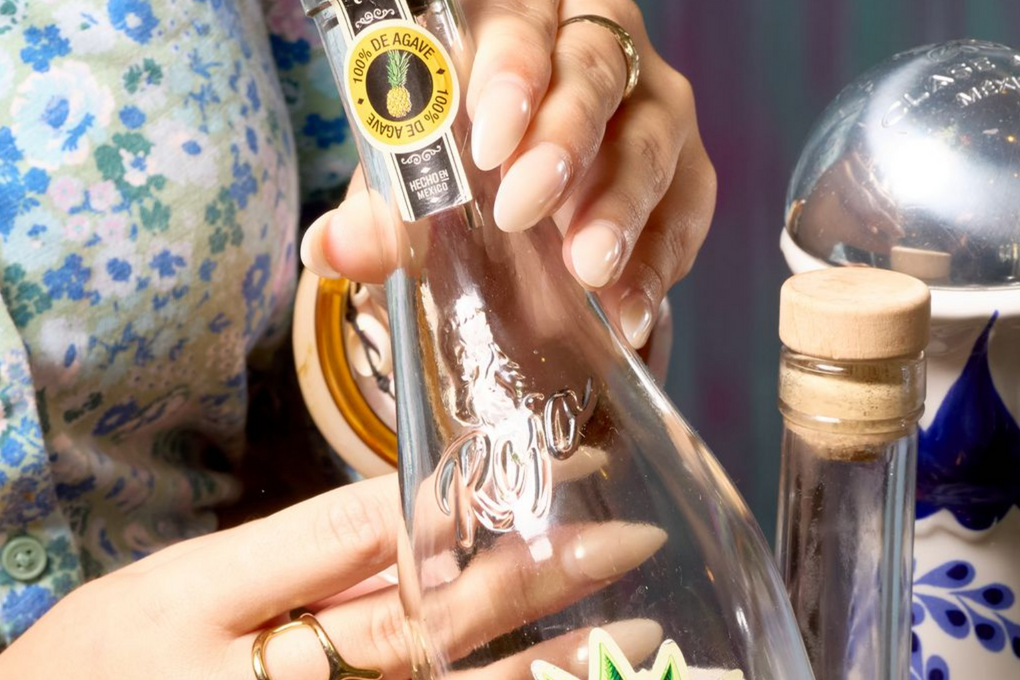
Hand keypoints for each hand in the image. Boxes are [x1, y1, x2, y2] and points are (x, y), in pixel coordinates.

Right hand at [0, 475, 666, 679]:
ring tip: (629, 650)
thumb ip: (283, 571)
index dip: (457, 502)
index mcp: (185, 605)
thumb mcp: (154, 592)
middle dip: (529, 584)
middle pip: (406, 629)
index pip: (347, 537)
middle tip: (626, 548)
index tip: (539, 473)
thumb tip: (418, 528)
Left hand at [306, 0, 714, 349]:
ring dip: (620, 206)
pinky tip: (629, 308)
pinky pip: (688, 203)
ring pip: (653, 135)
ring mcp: (650, 100)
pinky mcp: (685, 166)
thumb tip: (330, 250)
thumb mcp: (413, 167)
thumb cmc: (460, 151)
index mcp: (518, 8)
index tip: (487, 139)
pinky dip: (661, 258)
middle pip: (596, 69)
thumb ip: (379, 202)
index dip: (510, 71)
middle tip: (523, 208)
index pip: (521, 17)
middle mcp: (595, 37)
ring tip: (587, 268)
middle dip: (563, 140)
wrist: (519, 189)